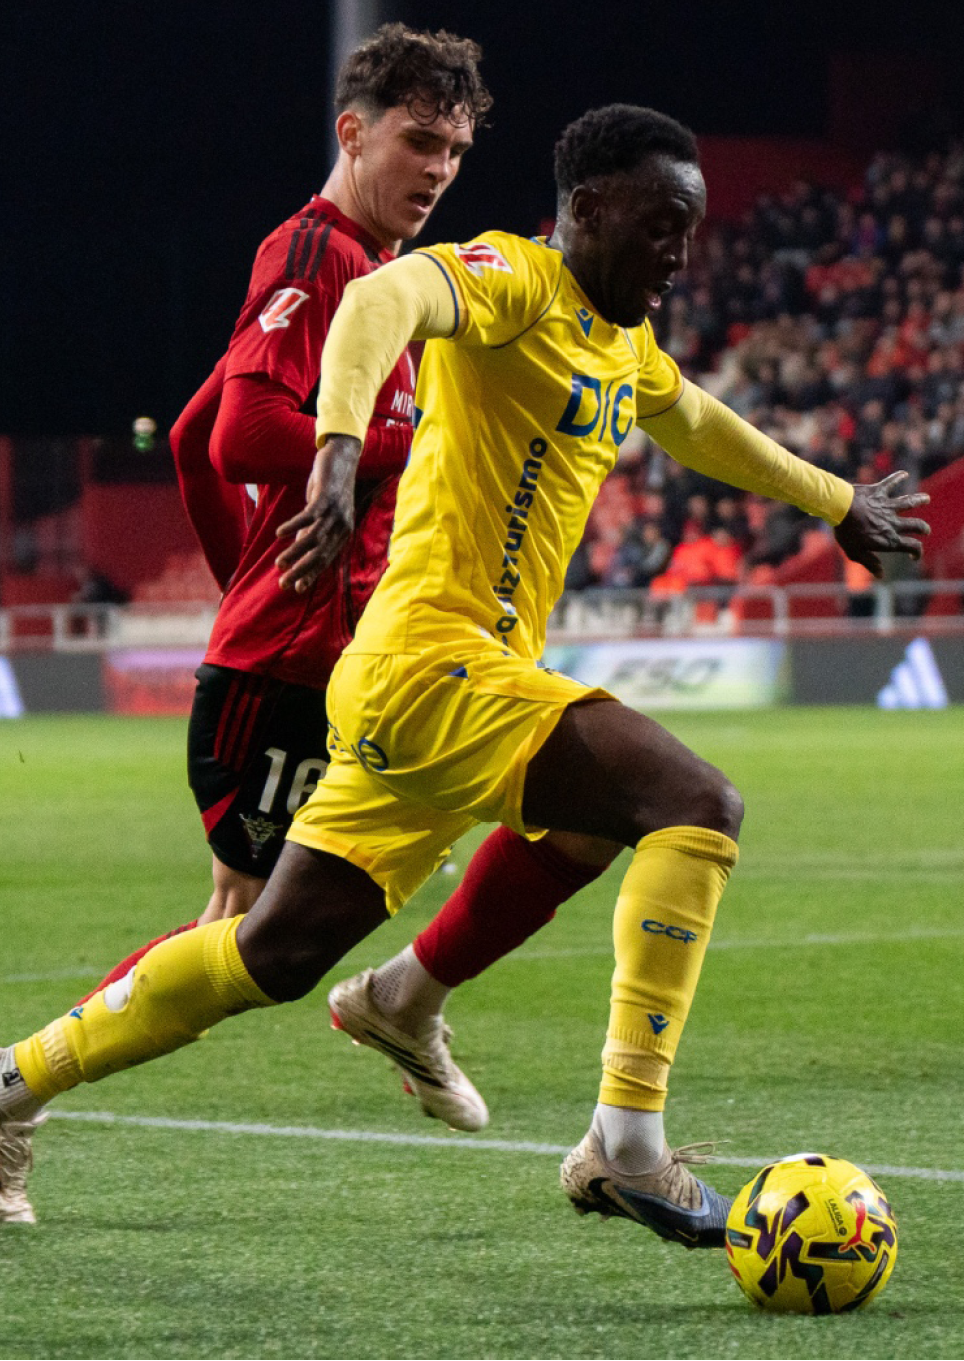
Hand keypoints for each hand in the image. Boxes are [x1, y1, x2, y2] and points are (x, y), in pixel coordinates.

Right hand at [275, 435, 361, 592]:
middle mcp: (342, 526)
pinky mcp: (326, 497)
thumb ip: (311, 532)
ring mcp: (335, 512)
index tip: (296, 589)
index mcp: (343, 533)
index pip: (326, 560)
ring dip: (295, 552)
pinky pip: (309, 516)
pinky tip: (279, 534)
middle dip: (301, 570)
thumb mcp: (322, 514)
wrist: (342, 458)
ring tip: (279, 563)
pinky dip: (294, 526)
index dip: (311, 574)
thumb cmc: (329, 488)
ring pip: (314, 538)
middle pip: (321, 554)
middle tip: (284, 583)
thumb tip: (296, 552)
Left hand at [834, 471, 930, 578]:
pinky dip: (897, 477)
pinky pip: (890, 483)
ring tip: (926, 499)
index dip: (917, 552)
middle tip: (926, 530)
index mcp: (889, 539)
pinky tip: (904, 474)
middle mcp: (892, 522)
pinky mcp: (879, 492)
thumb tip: (881, 575)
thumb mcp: (855, 553)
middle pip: (916, 525)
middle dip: (923, 528)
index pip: (912, 546)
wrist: (839, 508)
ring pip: (909, 502)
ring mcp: (887, 506)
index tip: (914, 555)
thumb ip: (870, 563)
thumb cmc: (846, 533)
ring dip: (920, 500)